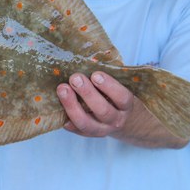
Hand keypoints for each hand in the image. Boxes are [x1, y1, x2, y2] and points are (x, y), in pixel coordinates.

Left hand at [56, 71, 189, 148]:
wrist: (128, 123)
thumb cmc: (120, 96)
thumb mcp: (124, 86)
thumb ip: (113, 75)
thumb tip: (93, 56)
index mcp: (127, 105)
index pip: (122, 98)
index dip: (109, 87)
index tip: (96, 74)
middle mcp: (116, 120)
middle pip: (103, 110)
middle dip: (87, 94)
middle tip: (75, 78)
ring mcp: (103, 130)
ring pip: (87, 123)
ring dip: (72, 106)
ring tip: (62, 89)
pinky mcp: (90, 134)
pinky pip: (78, 131)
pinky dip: (68, 123)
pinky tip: (60, 114)